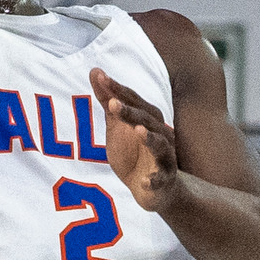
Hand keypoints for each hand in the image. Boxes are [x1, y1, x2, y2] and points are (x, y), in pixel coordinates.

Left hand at [91, 66, 182, 214]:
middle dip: (130, 112)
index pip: (133, 101)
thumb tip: (95, 70)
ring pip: (159, 146)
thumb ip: (108, 101)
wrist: (155, 190)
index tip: (101, 78)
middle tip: (112, 102)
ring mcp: (165, 157)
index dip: (118, 89)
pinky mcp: (165, 180)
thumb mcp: (117, 127)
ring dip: (149, 138)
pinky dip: (154, 180)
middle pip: (146, 120)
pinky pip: (161, 179)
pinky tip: (146, 181)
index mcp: (149, 119)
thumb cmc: (134, 153)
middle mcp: (160, 134)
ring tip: (138, 131)